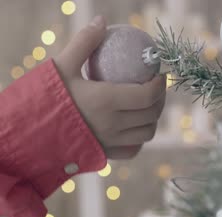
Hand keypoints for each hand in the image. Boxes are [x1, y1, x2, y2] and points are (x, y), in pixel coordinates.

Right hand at [54, 16, 165, 159]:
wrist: (28, 131)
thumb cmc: (44, 97)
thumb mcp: (61, 65)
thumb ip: (84, 43)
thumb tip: (101, 22)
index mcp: (106, 101)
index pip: (147, 95)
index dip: (159, 85)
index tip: (159, 75)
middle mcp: (113, 124)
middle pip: (151, 114)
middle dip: (160, 99)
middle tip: (156, 88)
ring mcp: (110, 142)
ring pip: (146, 133)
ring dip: (152, 119)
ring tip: (148, 106)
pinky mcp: (105, 154)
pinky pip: (133, 150)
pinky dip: (139, 139)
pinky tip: (134, 127)